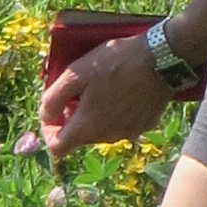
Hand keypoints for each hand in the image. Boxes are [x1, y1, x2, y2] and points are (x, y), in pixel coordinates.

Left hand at [40, 31, 181, 155]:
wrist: (162, 59)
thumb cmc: (116, 62)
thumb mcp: (76, 72)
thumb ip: (54, 97)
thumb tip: (45, 115)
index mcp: (88, 127)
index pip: (57, 148)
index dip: (49, 132)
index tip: (52, 113)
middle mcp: (107, 137)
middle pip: (80, 137)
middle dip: (72, 119)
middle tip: (75, 93)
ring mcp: (129, 132)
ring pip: (101, 131)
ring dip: (93, 116)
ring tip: (97, 89)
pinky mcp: (145, 125)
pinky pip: (122, 124)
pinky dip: (115, 113)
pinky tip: (119, 91)